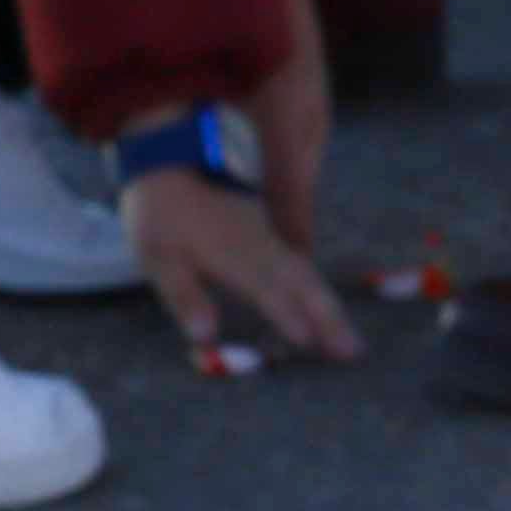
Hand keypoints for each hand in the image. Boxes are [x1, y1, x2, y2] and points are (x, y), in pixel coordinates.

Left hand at [123, 167, 361, 365]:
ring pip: (308, 275)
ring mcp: (269, 237)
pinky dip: (317, 288)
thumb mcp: (158, 257)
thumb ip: (184, 296)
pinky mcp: (271, 232)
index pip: (266, 289)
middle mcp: (260, 247)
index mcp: (232, 254)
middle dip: (328, 318)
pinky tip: (327, 306)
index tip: (308, 341)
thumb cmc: (161, 214)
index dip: (286, 314)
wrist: (172, 160)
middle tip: (352, 350)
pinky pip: (302, 262)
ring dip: (330, 307)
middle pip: (302, 284)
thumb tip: (204, 337)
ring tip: (351, 340)